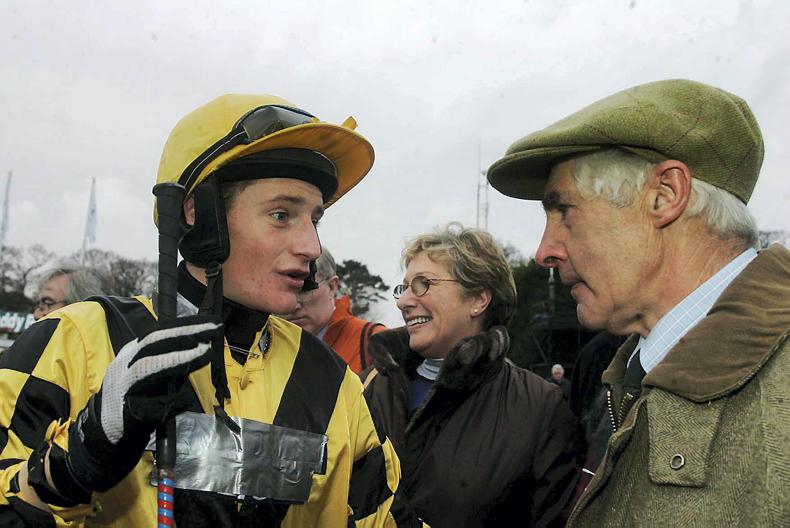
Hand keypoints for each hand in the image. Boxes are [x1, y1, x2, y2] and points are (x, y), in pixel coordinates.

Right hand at [65, 315, 221, 495]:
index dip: (187, 325)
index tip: (213, 322)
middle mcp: (125, 364)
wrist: (105, 432)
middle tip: (214, 331)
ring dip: (179, 359)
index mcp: (132, 352)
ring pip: (149, 367)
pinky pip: (154, 405)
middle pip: (154, 341)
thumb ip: (172, 361)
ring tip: (205, 353)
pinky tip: (186, 400)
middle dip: (186, 333)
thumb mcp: (152, 373)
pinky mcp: (125, 411)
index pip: (160, 331)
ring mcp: (122, 387)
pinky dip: (173, 401)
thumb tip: (203, 345)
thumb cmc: (135, 398)